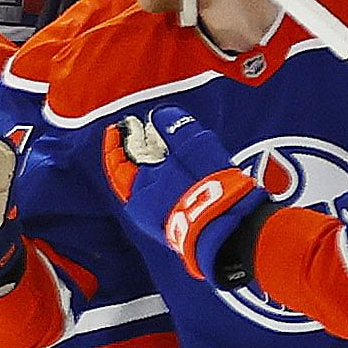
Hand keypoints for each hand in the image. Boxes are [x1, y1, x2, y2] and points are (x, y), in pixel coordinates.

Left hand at [103, 104, 270, 283]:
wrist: (231, 231)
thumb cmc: (206, 188)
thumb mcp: (190, 147)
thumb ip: (173, 126)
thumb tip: (158, 115)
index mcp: (137, 197)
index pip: (117, 167)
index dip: (116, 144)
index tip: (118, 127)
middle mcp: (146, 215)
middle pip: (138, 176)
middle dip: (144, 152)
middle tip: (152, 132)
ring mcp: (166, 224)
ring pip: (158, 188)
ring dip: (164, 166)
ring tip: (176, 148)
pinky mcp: (187, 227)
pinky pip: (174, 198)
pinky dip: (177, 181)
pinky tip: (192, 171)